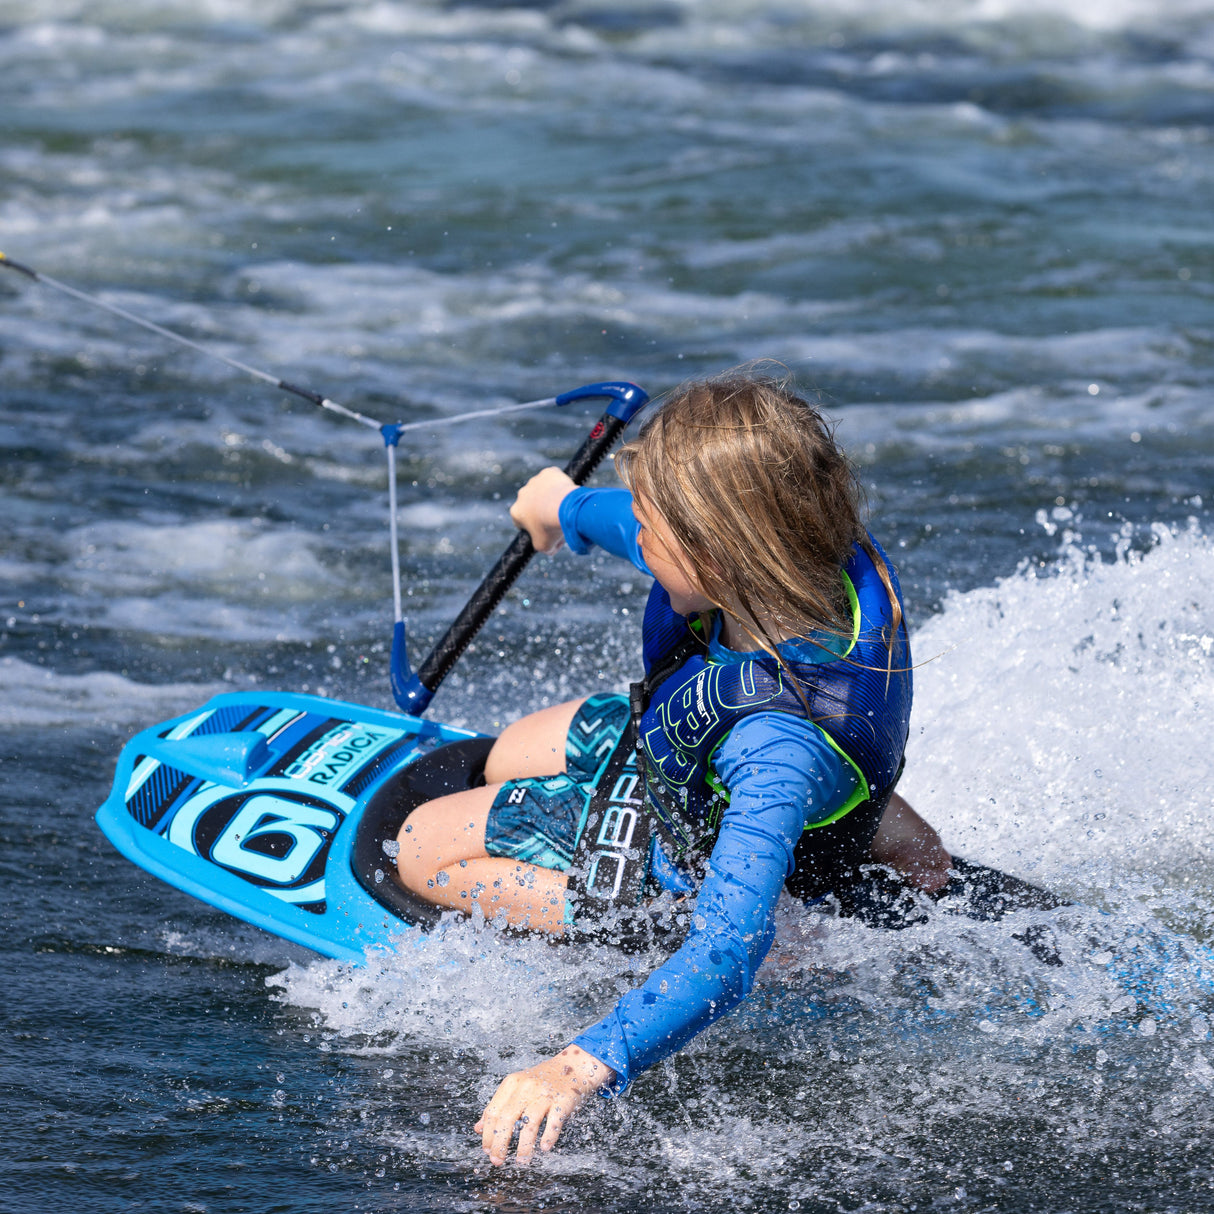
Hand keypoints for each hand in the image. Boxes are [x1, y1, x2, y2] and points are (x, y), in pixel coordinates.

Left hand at [475, 1044, 613, 1164]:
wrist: (572, 1066)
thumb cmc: (541, 1081)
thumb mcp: (516, 1087)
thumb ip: (497, 1106)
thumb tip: (478, 1128)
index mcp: (512, 1083)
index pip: (493, 1112)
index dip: (488, 1134)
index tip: (487, 1151)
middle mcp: (527, 1087)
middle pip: (507, 1119)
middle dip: (500, 1144)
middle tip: (497, 1161)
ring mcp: (545, 1094)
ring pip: (530, 1123)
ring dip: (524, 1146)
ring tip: (520, 1162)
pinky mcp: (563, 1101)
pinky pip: (554, 1121)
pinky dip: (549, 1136)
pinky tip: (544, 1148)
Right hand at [509, 466, 576, 554]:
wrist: (565, 508)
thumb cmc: (552, 528)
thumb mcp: (545, 547)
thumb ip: (544, 549)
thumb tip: (551, 549)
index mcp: (516, 511)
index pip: (521, 520)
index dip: (533, 525)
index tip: (544, 528)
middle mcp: (522, 494)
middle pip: (531, 503)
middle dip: (540, 509)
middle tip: (555, 517)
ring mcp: (535, 481)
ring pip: (542, 490)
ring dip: (550, 496)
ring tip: (564, 506)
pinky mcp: (548, 472)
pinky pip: (554, 478)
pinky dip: (559, 484)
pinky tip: (567, 493)